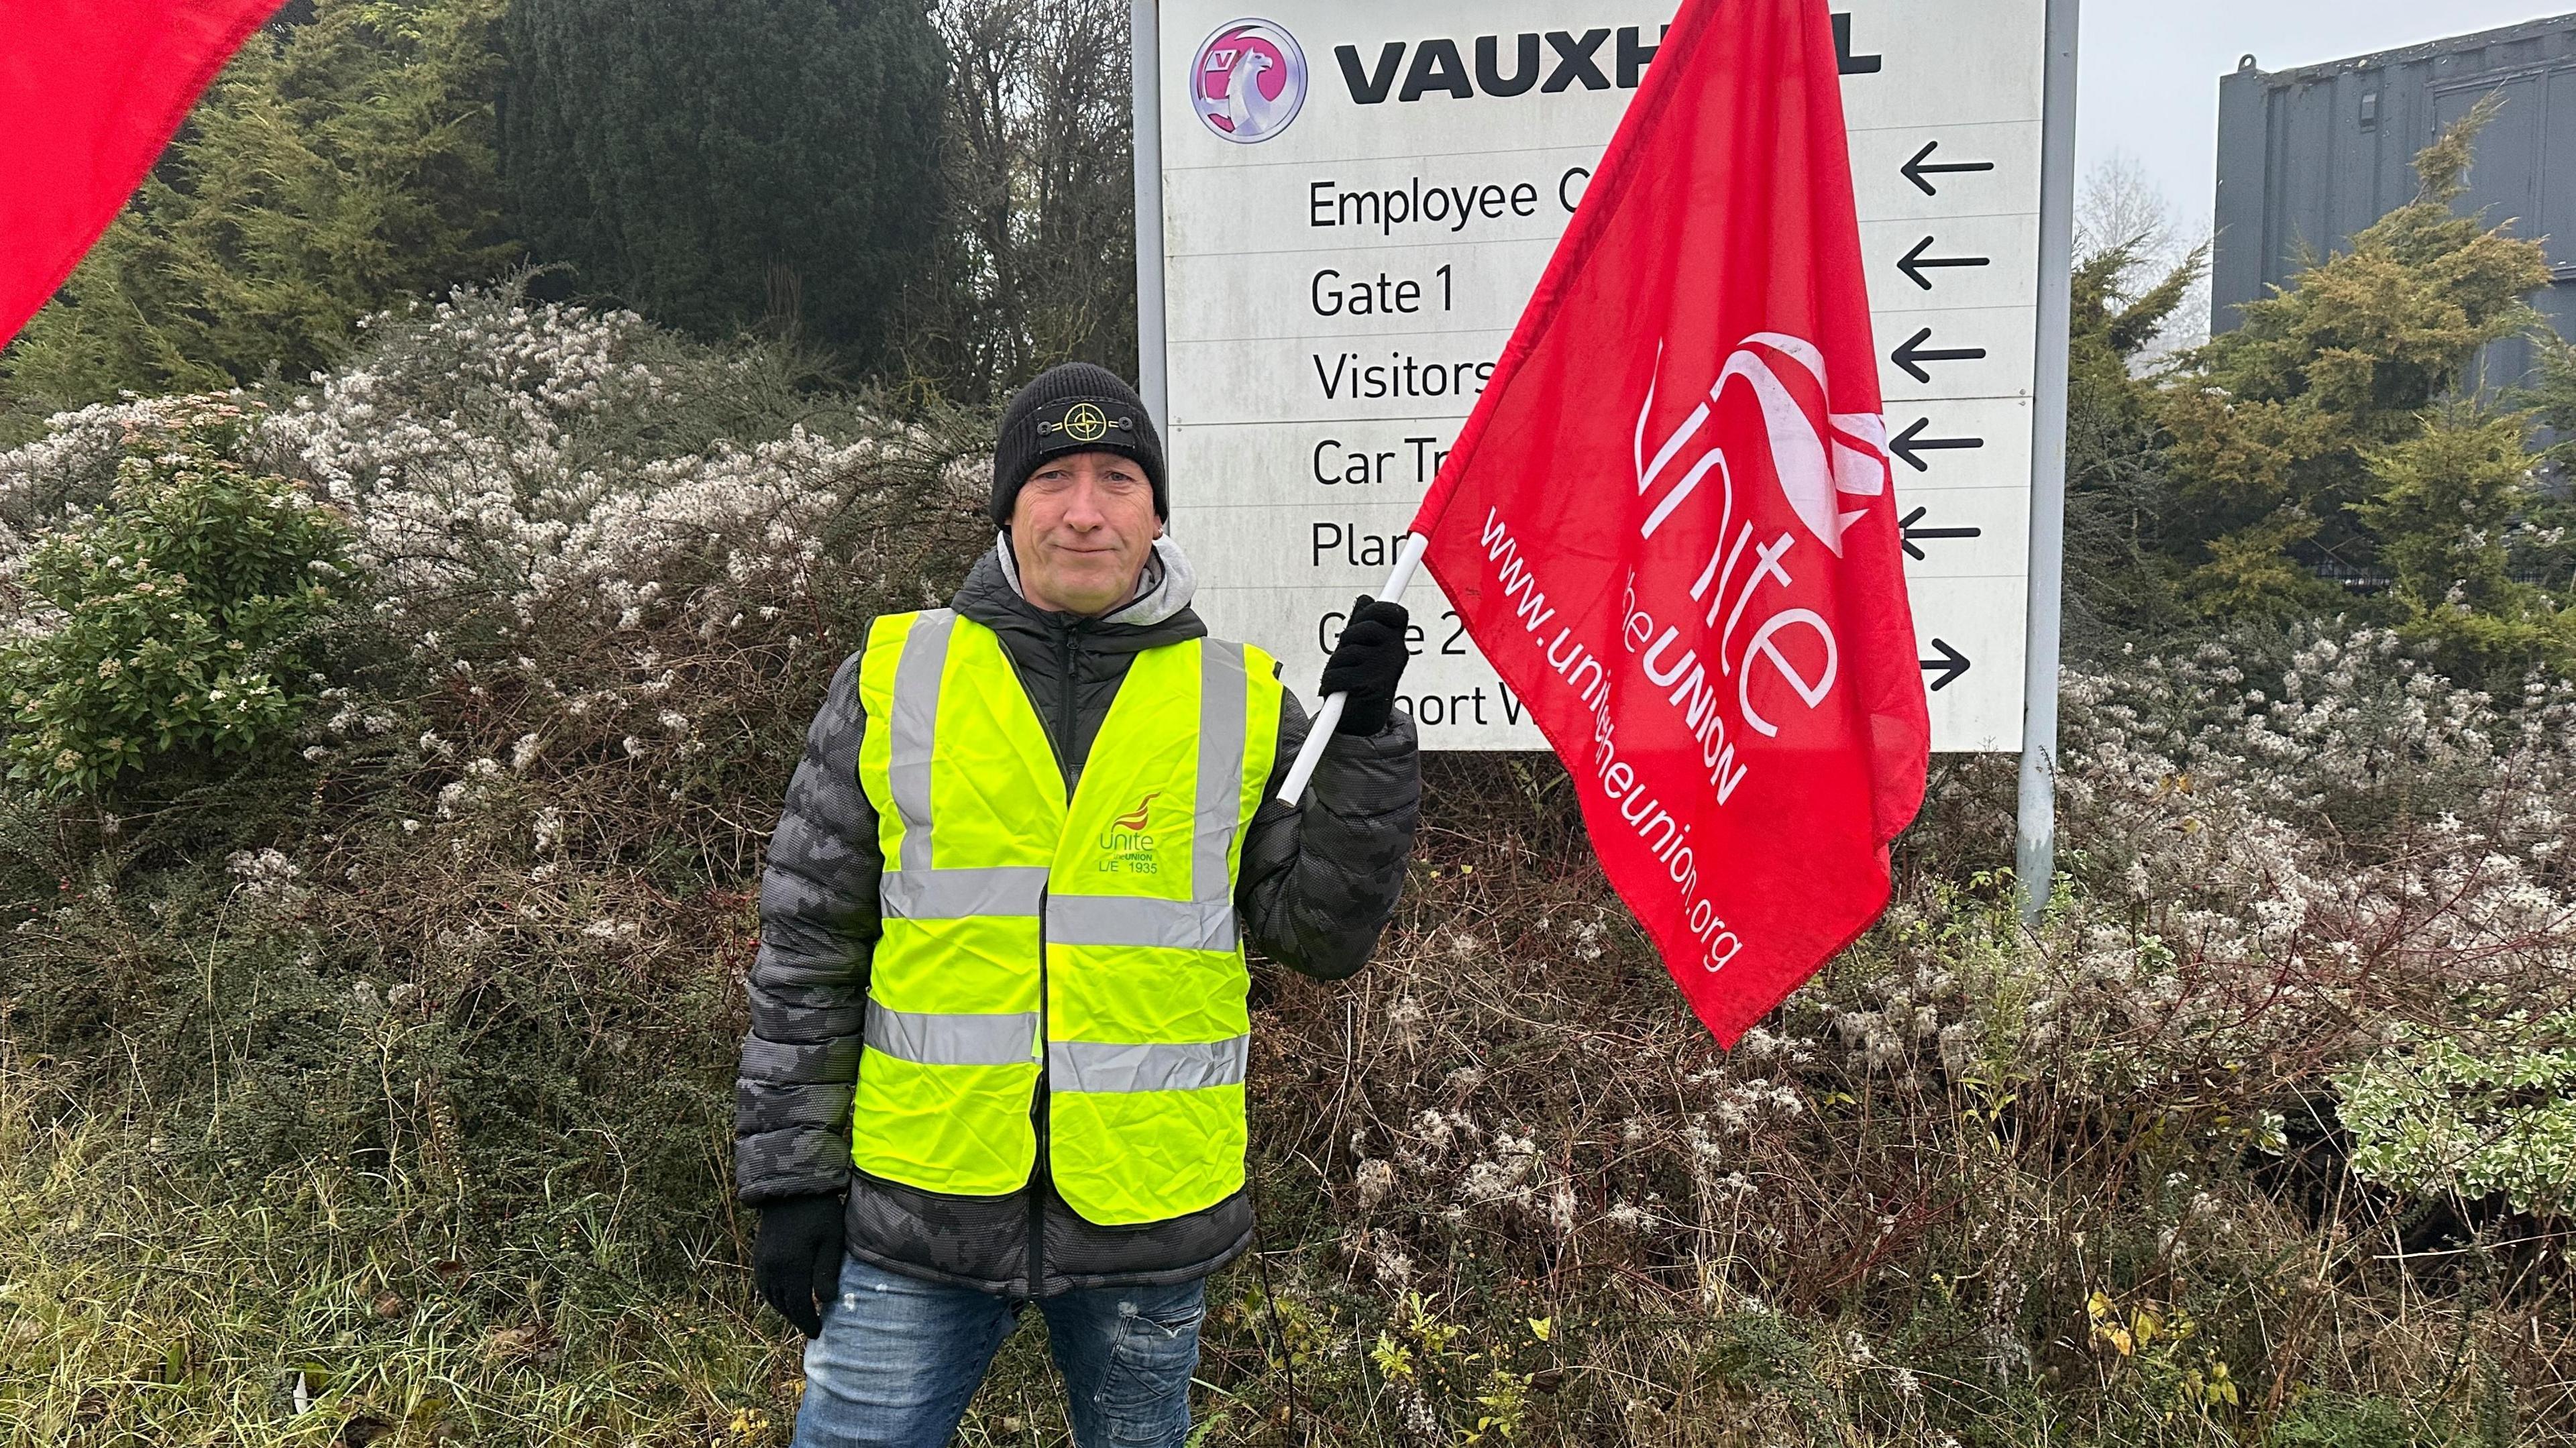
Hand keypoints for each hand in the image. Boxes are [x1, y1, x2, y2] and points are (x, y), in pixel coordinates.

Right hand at [752, 1193, 844, 1337]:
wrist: (791, 1187)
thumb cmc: (819, 1212)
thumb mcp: (831, 1240)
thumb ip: (827, 1272)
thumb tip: (826, 1302)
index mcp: (791, 1268)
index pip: (799, 1307)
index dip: (808, 1322)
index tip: (818, 1333)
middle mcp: (772, 1269)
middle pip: (783, 1305)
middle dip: (797, 1318)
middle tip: (811, 1327)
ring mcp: (762, 1262)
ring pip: (771, 1297)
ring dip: (785, 1309)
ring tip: (800, 1314)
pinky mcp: (759, 1255)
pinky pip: (763, 1284)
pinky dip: (774, 1295)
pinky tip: (784, 1296)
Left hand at [1319, 596, 1411, 736]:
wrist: (1364, 722)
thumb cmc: (1361, 681)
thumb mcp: (1362, 647)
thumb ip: (1363, 622)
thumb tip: (1364, 598)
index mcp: (1396, 641)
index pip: (1394, 612)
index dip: (1376, 609)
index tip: (1364, 614)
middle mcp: (1397, 653)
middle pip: (1364, 626)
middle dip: (1347, 638)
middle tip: (1346, 655)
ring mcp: (1386, 669)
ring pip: (1346, 651)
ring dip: (1335, 665)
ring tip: (1343, 678)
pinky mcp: (1372, 686)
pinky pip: (1337, 674)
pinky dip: (1329, 684)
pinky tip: (1337, 691)